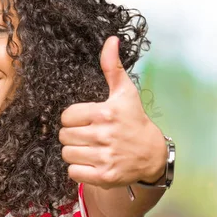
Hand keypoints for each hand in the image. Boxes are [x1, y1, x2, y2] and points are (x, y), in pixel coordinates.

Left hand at [59, 36, 167, 188]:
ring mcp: (105, 157)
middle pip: (64, 135)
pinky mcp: (104, 176)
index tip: (86, 120)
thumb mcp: (125, 91)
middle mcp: (104, 135)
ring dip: (74, 152)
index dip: (73, 118)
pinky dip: (78, 169)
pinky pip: (73, 172)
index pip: (66, 116)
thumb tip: (111, 39)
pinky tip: (91, 161)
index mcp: (105, 112)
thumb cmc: (133, 120)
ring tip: (89, 148)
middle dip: (73, 135)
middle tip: (88, 135)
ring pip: (67, 153)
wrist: (151, 154)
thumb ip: (112, 66)